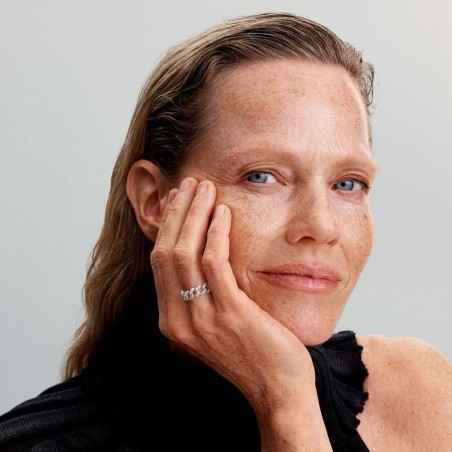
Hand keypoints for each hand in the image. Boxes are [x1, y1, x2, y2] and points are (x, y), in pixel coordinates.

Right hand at [150, 176, 315, 414]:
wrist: (278, 390)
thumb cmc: (252, 353)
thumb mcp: (214, 326)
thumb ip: (200, 297)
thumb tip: (199, 259)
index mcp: (172, 320)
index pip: (159, 262)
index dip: (167, 227)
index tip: (178, 201)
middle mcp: (179, 320)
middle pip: (166, 252)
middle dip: (177, 212)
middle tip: (191, 184)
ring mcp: (202, 318)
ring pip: (185, 252)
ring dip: (194, 214)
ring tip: (205, 188)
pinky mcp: (230, 313)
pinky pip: (215, 263)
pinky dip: (215, 233)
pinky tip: (224, 213)